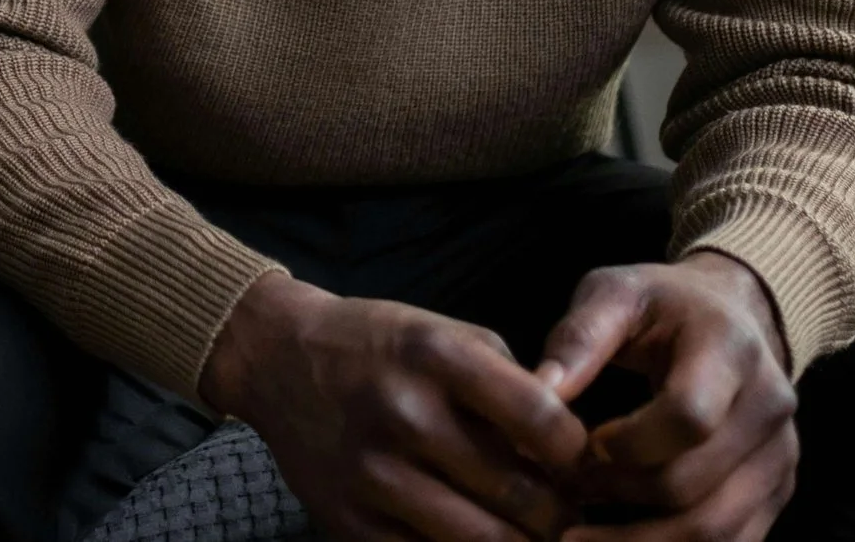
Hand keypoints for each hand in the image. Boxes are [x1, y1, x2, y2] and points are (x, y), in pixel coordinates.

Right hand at [202, 272, 589, 540]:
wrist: (277, 359)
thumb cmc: (378, 346)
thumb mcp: (445, 333)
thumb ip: (511, 383)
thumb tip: (574, 456)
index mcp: (434, 357)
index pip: (543, 422)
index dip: (577, 454)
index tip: (576, 461)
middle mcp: (403, 414)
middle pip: (522, 497)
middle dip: (558, 513)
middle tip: (561, 509)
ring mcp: (372, 475)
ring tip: (523, 529)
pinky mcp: (348, 522)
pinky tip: (472, 534)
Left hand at [536, 253, 797, 540]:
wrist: (734, 313)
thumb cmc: (662, 303)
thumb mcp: (614, 293)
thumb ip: (578, 338)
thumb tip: (538, 392)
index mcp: (730, 349)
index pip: (689, 417)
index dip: (628, 445)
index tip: (583, 445)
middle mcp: (770, 405)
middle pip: (695, 485)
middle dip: (620, 498)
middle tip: (565, 495)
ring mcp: (780, 454)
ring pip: (716, 531)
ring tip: (578, 538)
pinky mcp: (777, 489)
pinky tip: (621, 541)